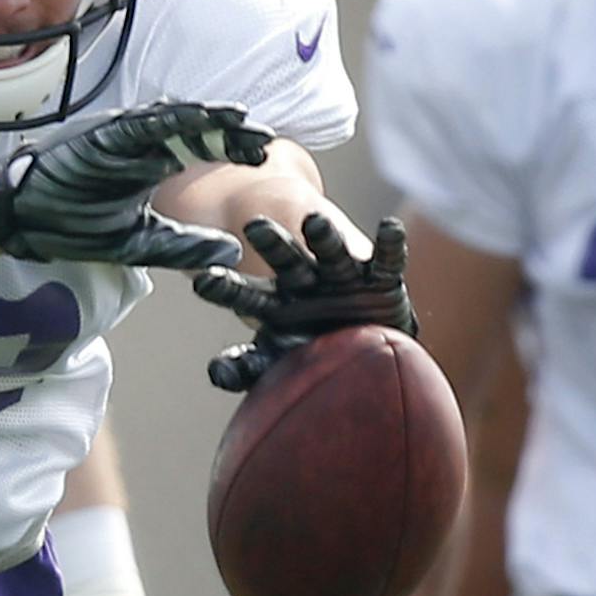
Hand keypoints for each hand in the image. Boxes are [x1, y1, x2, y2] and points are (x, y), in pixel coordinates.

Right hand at [0, 99, 273, 268]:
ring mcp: (121, 135)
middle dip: (230, 132)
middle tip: (264, 139)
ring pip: (173, 119)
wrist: (19, 217)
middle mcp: (140, 144)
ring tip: (240, 120)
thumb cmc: (70, 225)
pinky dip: (170, 119)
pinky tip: (197, 119)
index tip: (261, 158)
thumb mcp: (139, 243)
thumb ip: (183, 246)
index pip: (200, 150)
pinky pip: (141, 122)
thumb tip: (232, 253)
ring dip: (207, 118)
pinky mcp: (101, 134)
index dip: (231, 150)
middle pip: (196, 130)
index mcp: (150, 165)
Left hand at [196, 214, 418, 391]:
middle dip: (273, 244)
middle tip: (254, 226)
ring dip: (324, 237)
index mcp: (274, 304)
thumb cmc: (309, 357)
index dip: (228, 287)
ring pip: (332, 251)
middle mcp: (306, 282)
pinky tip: (389, 227)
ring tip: (315, 223)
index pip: (246, 294)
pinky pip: (387, 261)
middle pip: (286, 260)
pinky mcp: (381, 280)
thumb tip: (217, 372)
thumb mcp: (276, 362)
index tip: (204, 281)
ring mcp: (342, 277)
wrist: (361, 351)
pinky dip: (390, 245)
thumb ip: (247, 367)